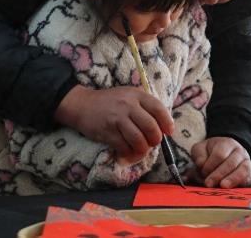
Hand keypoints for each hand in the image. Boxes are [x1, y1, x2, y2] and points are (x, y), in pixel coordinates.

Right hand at [54, 85, 173, 163]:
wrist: (82, 104)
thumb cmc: (109, 102)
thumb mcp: (127, 96)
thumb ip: (144, 107)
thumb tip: (163, 127)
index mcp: (136, 95)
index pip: (158, 108)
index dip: (167, 122)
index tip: (168, 132)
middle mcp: (128, 105)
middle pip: (151, 128)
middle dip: (155, 140)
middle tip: (151, 143)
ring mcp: (117, 119)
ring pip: (139, 141)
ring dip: (142, 150)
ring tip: (139, 150)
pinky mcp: (108, 132)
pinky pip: (125, 148)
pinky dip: (129, 154)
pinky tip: (126, 153)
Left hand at [191, 137, 250, 187]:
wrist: (225, 152)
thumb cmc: (210, 152)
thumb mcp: (200, 149)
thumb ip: (199, 156)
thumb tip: (201, 165)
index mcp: (226, 143)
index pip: (219, 154)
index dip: (210, 165)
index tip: (203, 173)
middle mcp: (239, 151)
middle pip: (231, 163)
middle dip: (219, 174)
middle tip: (209, 184)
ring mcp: (247, 162)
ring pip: (243, 170)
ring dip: (232, 179)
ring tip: (222, 186)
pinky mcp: (250, 173)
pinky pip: (249, 178)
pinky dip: (241, 184)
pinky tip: (231, 189)